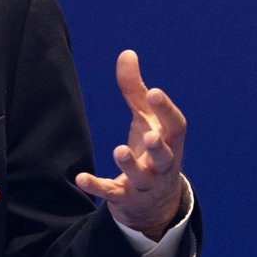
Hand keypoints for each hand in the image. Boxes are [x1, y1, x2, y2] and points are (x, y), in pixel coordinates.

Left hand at [75, 49, 187, 240]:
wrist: (154, 204)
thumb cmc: (151, 150)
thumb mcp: (146, 120)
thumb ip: (135, 89)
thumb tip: (127, 53)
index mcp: (170, 142)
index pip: (176, 126)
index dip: (166, 110)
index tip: (154, 92)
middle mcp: (163, 165)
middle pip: (166, 156)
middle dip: (159, 146)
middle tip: (150, 133)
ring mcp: (145, 184)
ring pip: (141, 177)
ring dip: (130, 164)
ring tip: (119, 150)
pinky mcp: (125, 198)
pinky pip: (112, 193)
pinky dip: (97, 186)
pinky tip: (80, 178)